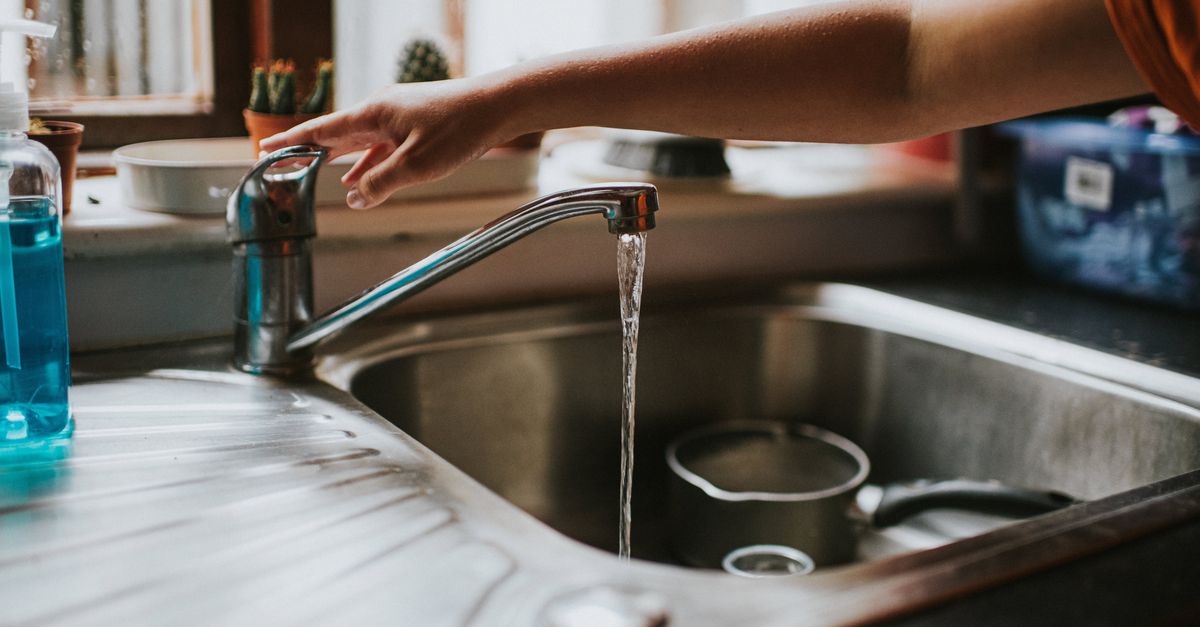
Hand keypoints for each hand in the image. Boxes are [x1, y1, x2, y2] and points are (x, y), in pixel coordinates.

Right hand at [260, 77, 515, 208]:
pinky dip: (366, 163)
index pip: (320, 130)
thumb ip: (381, 183)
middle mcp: (379, 111)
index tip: (265, 151)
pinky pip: (380, 146)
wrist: (497, 107)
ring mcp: (397, 116)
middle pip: (334, 134)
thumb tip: (355, 198)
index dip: (291, 142)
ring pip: (358, 142)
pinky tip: (360, 179)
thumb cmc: (459, 130)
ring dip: (337, 161)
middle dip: (307, 151)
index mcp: (371, 114)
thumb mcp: (416, 165)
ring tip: (314, 176)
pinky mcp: (414, 124)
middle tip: (280, 163)